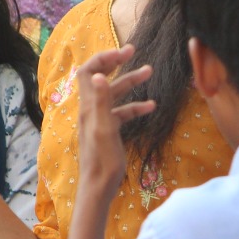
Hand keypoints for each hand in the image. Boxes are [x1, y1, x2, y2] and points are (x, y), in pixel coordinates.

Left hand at [74, 46, 152, 200]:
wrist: (99, 187)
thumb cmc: (103, 161)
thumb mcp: (104, 129)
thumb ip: (101, 102)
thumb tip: (98, 74)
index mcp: (88, 107)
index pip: (88, 72)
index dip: (103, 58)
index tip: (124, 53)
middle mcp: (91, 110)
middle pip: (100, 78)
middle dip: (116, 64)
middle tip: (134, 51)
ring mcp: (99, 120)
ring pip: (114, 95)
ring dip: (130, 83)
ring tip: (150, 72)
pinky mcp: (107, 131)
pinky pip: (121, 113)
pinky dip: (134, 107)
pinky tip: (150, 107)